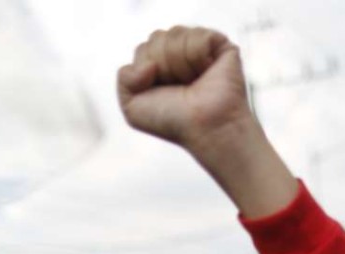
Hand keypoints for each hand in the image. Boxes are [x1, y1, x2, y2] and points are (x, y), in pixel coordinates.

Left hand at [117, 25, 296, 217]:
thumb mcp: (132, 107)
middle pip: (156, 37)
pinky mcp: (221, 46)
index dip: (147, 70)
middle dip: (162, 65)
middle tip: (180, 89)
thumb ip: (124, 78)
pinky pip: (197, 35)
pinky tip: (206, 72)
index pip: (144, 48)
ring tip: (194, 83)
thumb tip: (150, 63)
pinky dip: (196, 56)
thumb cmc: (174, 123)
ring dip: (179, 64)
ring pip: (175, 34)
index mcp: (161, 66)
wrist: (205, 129)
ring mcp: (202, 49)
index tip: (164, 94)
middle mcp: (181, 55)